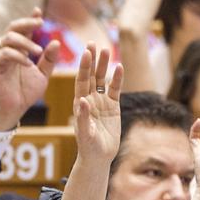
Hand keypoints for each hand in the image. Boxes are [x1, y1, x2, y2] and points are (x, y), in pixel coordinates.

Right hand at [0, 15, 58, 132]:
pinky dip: (17, 56)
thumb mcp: (42, 75)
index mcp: (19, 50)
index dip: (30, 19)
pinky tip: (28, 63)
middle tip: (40, 23)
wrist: (11, 111)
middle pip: (13, 28)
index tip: (39, 10)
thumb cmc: (24, 93)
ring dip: (25, 42)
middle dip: (26, 22)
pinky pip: (3, 54)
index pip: (23, 30)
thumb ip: (48, 59)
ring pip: (8, 38)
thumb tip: (56, 41)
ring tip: (38, 51)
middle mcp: (7, 50)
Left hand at [72, 45, 123, 169]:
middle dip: (92, 60)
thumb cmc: (88, 146)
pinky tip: (120, 67)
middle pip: (91, 75)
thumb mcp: (85, 133)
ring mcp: (101, 101)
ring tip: (107, 50)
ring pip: (103, 79)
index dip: (83, 67)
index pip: (81, 81)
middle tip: (93, 43)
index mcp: (79, 103)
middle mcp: (89, 99)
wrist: (99, 156)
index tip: (86, 53)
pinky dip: (117, 79)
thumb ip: (83, 117)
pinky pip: (115, 90)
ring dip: (104, 65)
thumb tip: (82, 100)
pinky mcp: (113, 107)